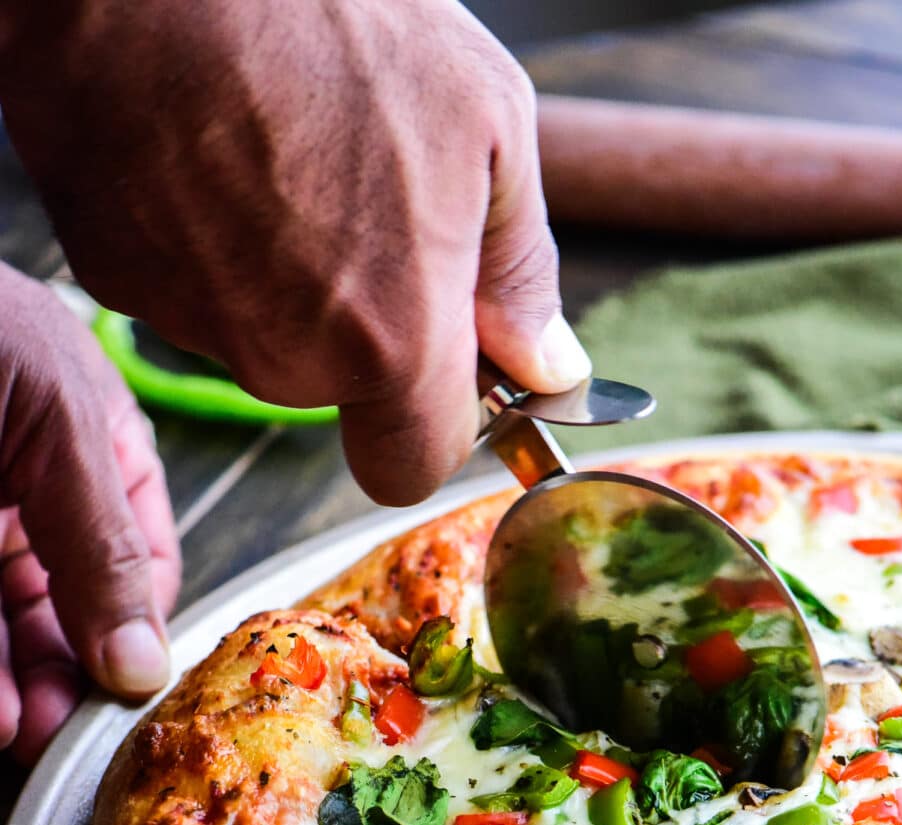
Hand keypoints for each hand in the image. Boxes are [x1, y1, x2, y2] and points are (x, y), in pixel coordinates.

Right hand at [0, 0, 589, 507]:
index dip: (432, 423)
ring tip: (288, 153)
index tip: (444, 369)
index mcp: (392, 339)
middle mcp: (290, 361)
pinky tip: (220, 156)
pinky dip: (212, 242)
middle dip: (362, 324)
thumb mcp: (486, 120)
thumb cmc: (325, 13)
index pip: (413, 468)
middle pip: (340, 394)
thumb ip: (519, 272)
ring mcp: (199, 327)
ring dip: (287, 275)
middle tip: (363, 199)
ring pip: (267, 341)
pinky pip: (194, 294)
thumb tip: (544, 363)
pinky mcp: (125, 284)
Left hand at [0, 264, 178, 763]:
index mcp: (97, 450)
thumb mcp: (56, 423)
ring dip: (20, 685)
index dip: (140, 632)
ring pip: (7, 626)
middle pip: (71, 611)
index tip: (131, 693)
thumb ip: (103, 545)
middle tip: (65, 734)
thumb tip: (145, 661)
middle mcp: (37, 495)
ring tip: (24, 732)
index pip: (142, 565)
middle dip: (70, 674)